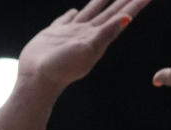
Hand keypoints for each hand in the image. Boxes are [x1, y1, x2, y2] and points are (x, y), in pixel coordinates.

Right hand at [16, 0, 150, 96]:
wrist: (36, 80)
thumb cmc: (61, 68)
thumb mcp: (87, 49)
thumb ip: (106, 33)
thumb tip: (127, 19)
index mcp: (98, 39)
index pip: (121, 17)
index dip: (134, 5)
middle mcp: (88, 36)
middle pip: (110, 12)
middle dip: (124, 0)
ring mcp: (71, 35)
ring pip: (90, 12)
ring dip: (101, 2)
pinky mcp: (55, 34)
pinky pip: (67, 20)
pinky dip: (73, 15)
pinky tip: (75, 11)